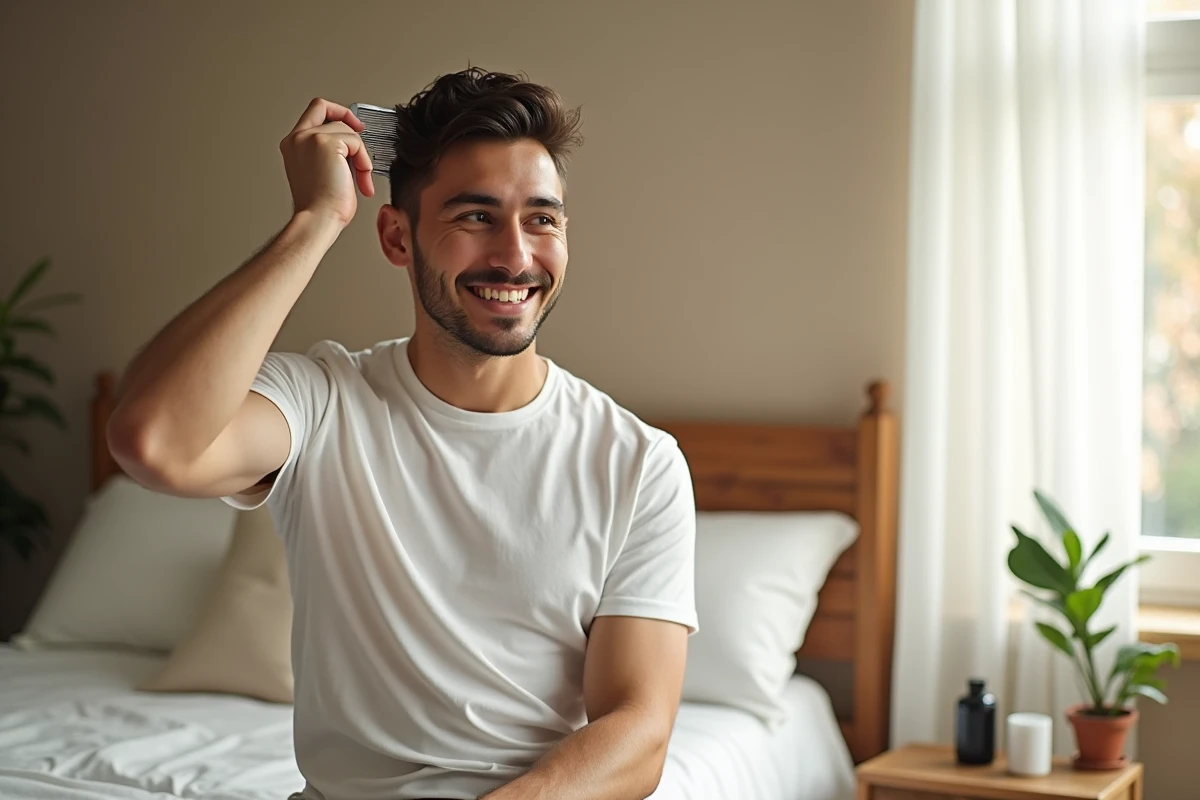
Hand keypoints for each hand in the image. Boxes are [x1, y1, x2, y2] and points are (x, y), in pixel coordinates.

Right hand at [279, 97, 374, 228]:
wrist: (319, 219)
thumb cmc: (322, 206)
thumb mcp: (322, 171)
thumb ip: (329, 152)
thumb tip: (350, 144)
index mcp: (293, 145)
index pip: (313, 113)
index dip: (334, 113)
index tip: (352, 126)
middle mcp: (297, 138)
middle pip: (324, 107)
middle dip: (347, 118)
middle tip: (361, 131)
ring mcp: (309, 138)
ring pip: (346, 129)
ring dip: (360, 155)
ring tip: (360, 179)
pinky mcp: (324, 142)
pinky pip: (356, 142)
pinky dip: (364, 161)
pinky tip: (362, 181)